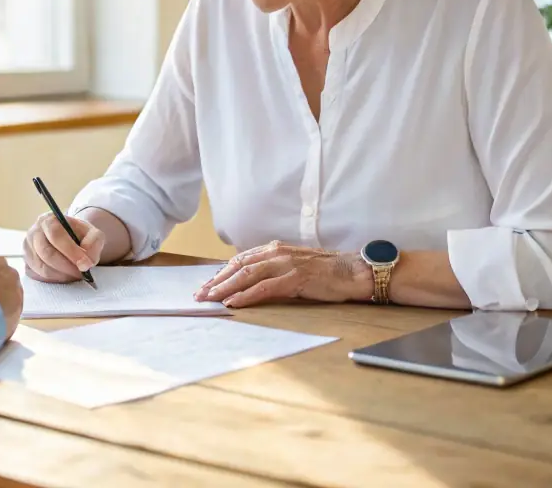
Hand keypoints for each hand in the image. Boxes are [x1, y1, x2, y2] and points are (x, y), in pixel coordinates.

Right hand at [23, 212, 104, 283]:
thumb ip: (94, 243)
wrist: (70, 240)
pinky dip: (54, 280)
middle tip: (81, 274)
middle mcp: (33, 233)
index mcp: (48, 220)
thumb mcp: (93, 234)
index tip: (84, 264)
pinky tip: (65, 276)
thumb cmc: (80, 236)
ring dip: (62, 275)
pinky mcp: (27, 265)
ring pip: (42, 268)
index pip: (55, 235)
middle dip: (66, 267)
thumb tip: (86, 262)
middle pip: (46, 253)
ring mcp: (28, 250)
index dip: (70, 251)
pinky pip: (38, 277)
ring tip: (75, 274)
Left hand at [195, 241, 370, 307]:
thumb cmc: (325, 272)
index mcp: (274, 249)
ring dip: (225, 288)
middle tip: (199, 294)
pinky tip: (234, 303)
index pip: (240, 260)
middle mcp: (276, 253)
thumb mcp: (293, 266)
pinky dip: (247, 296)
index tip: (205, 285)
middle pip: (238, 266)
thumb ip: (274, 270)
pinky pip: (265, 288)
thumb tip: (251, 282)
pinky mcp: (295, 278)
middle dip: (216, 281)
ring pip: (247, 275)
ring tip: (210, 298)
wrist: (353, 271)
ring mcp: (286, 264)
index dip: (221, 273)